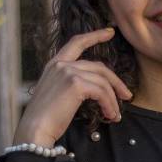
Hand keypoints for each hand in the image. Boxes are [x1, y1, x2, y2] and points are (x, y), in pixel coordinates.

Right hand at [12, 27, 132, 144]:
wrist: (35, 129)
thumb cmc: (45, 118)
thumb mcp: (56, 94)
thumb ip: (71, 85)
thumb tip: (96, 90)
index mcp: (54, 64)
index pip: (77, 42)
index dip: (95, 35)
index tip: (110, 32)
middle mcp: (61, 64)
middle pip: (99, 67)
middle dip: (116, 81)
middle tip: (126, 95)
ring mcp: (68, 72)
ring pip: (103, 81)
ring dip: (112, 99)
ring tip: (115, 114)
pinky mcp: (76, 84)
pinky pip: (102, 92)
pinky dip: (109, 104)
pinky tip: (109, 115)